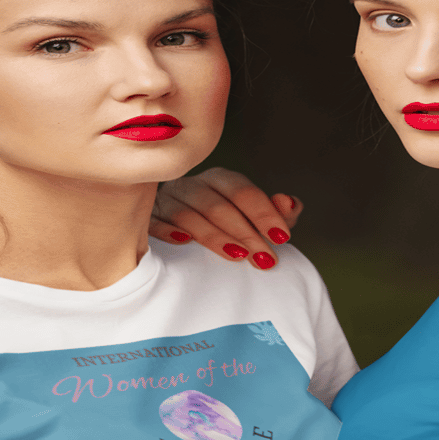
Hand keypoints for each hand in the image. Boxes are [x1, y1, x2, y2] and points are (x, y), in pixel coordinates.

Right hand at [152, 167, 302, 267]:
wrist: (178, 236)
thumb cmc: (224, 229)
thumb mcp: (254, 221)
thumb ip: (276, 214)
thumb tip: (291, 204)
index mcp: (219, 181)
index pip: (242, 192)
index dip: (264, 213)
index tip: (282, 237)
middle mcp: (192, 186)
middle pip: (218, 205)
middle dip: (245, 232)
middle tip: (264, 258)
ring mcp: (166, 201)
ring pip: (188, 214)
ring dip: (214, 236)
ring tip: (237, 256)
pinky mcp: (147, 218)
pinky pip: (154, 222)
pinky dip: (168, 230)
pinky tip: (183, 242)